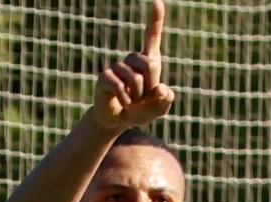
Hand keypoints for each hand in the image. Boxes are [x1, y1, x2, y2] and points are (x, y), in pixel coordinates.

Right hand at [92, 0, 174, 130]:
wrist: (118, 121)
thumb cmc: (140, 110)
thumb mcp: (159, 108)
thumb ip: (166, 99)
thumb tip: (161, 89)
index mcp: (148, 61)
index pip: (152, 37)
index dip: (156, 20)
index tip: (158, 2)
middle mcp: (131, 60)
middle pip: (150, 64)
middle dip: (151, 86)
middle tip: (143, 98)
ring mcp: (116, 67)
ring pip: (135, 79)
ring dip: (137, 97)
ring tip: (132, 102)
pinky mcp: (104, 77)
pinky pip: (118, 85)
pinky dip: (125, 99)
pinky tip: (123, 103)